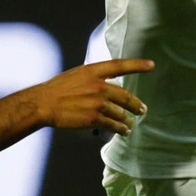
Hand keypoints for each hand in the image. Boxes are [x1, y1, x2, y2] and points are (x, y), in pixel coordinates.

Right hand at [30, 58, 152, 135]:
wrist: (44, 103)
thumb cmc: (58, 88)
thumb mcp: (77, 74)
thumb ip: (93, 76)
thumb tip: (106, 81)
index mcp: (93, 71)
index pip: (120, 65)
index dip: (137, 65)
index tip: (151, 65)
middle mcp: (98, 85)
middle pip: (126, 96)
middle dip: (137, 104)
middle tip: (142, 109)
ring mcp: (97, 102)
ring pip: (121, 112)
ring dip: (129, 119)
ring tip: (131, 123)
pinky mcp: (93, 118)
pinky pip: (113, 124)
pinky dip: (120, 128)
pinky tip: (123, 130)